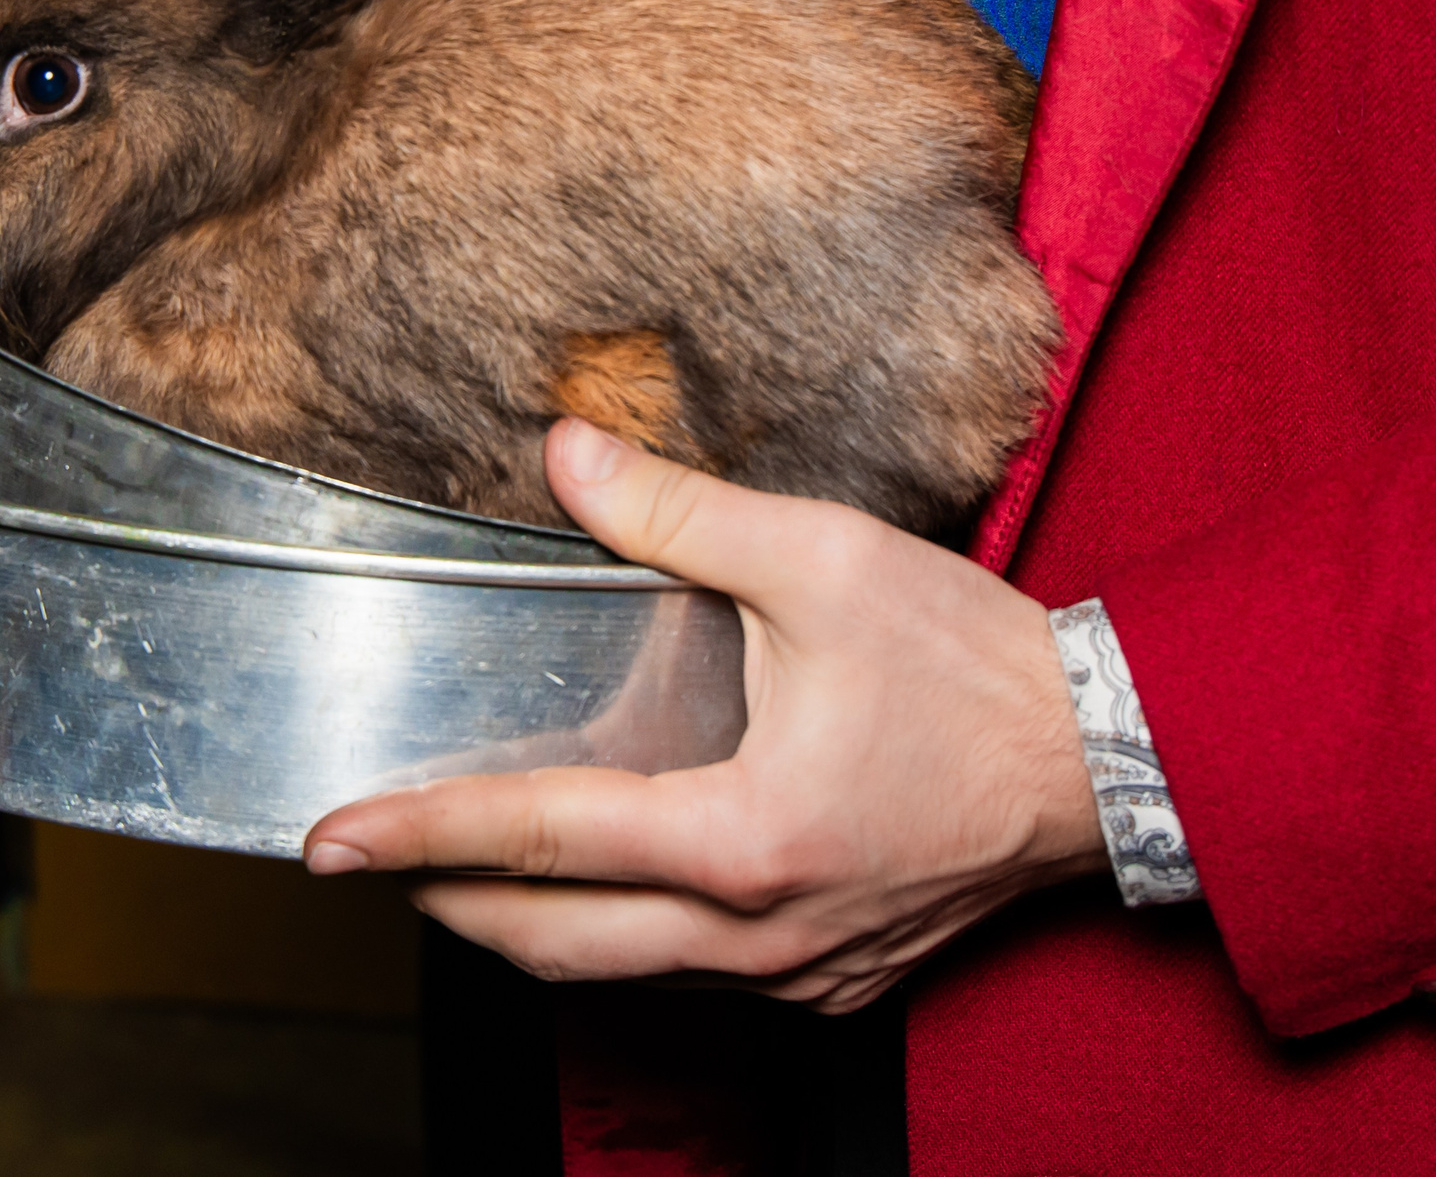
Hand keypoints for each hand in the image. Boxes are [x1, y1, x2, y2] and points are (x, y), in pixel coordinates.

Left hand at [302, 418, 1108, 1011]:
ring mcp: (798, 972)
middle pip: (553, 947)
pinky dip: (626, 934)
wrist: (1107, 759)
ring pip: (620, 973)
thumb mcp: (822, 562)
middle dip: (448, 905)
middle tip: (376, 859)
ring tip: (466, 862)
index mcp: (743, 837)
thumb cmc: (974, 667)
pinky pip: (693, 974)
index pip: (539, 841)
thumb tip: (567, 456)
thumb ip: (680, 514)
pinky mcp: (833, 980)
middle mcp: (758, 932)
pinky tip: (608, 878)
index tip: (328, 840)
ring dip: (531, 924)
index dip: (419, 835)